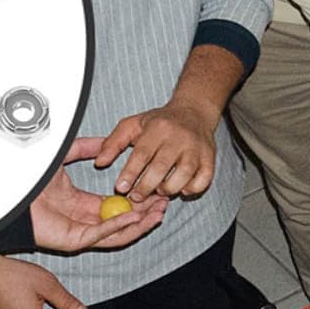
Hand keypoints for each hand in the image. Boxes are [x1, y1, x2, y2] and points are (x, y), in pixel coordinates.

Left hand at [31, 136, 168, 251]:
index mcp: (82, 204)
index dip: (138, 199)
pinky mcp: (74, 241)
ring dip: (140, 223)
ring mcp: (80, 233)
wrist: (12, 191)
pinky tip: (135, 217)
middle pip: (123, 222)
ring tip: (158, 212)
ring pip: (118, 233)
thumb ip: (85, 148)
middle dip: (146, 213)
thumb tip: (105, 141)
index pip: (118, 206)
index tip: (155, 190)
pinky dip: (120, 226)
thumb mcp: (65, 156)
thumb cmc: (31, 178)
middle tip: (165, 202)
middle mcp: (84, 221)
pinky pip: (103, 234)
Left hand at [92, 102, 216, 201]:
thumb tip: (99, 162)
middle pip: (162, 167)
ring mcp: (196, 149)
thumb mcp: (133, 125)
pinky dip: (191, 189)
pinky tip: (180, 189)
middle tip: (135, 197)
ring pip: (184, 175)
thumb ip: (113, 142)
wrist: (194, 111)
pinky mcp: (210, 159)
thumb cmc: (160, 122)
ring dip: (168, 189)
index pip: (142, 153)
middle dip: (146, 186)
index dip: (130, 173)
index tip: (120, 188)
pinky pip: (203, 180)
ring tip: (158, 192)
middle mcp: (179, 138)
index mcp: (158, 128)